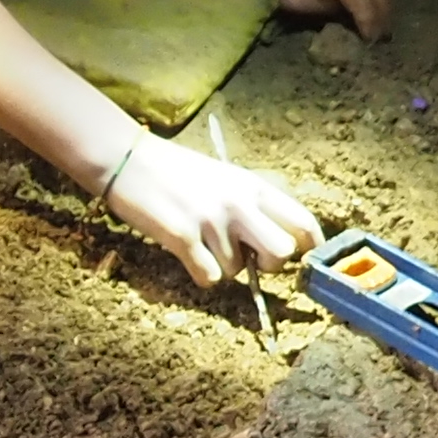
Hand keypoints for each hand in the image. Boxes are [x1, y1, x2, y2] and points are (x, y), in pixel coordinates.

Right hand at [99, 136, 315, 288]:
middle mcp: (238, 203)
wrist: (128, 159)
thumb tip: (276, 244)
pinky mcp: (182, 237)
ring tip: (200, 241)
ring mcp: (210, 221)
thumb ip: (253, 205)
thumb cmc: (178, 170)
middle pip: (281, 254)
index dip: (309, 248)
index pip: (303, 223)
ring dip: (221, 266)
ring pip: (236, 272)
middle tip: (248, 257)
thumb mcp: (226, 178)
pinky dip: (200, 274)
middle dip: (268, 265)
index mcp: (254, 187)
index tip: (300, 259)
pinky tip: (187, 254)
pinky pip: (209, 278)